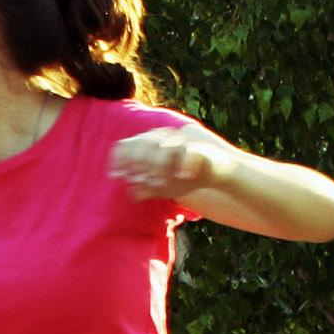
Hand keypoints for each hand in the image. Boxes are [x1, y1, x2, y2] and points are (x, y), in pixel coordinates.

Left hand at [108, 124, 230, 204]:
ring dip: (159, 166)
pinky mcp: (200, 150)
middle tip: (141, 181)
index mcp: (153, 146)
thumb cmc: (187, 178)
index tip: (116, 175)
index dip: (121, 158)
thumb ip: (148, 188)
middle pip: (145, 143)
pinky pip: (190, 152)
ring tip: (159, 184)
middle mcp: (166, 140)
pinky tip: (182, 176)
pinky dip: (185, 164)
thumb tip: (132, 193)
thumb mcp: (165, 188)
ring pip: (165, 147)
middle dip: (139, 163)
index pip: (130, 144)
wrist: (216, 173)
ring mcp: (183, 143)